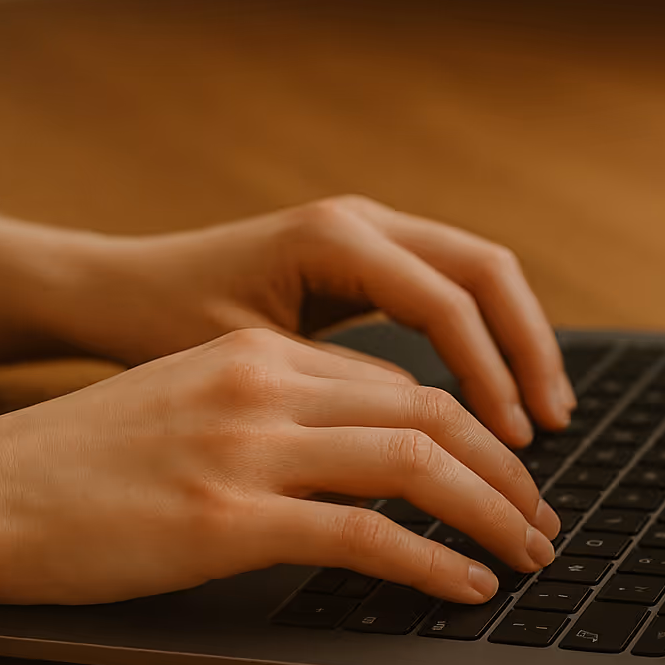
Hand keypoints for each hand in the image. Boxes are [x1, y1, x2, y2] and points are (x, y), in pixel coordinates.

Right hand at [0, 328, 559, 606]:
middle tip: (541, 516)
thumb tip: (350, 454)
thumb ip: (265, 411)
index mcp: (254, 354)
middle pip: (425, 412)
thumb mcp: (181, 403)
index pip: (395, 381)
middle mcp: (262, 385)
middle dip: (503, 467)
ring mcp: (247, 449)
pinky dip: (430, 562)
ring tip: (528, 553)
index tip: (502, 469)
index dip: (468, 427)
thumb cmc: (75, 462)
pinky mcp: (229, 518)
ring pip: (414, 463)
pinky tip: (464, 585)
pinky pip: (365, 536)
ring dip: (490, 511)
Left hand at [41, 196, 573, 446]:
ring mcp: (365, 230)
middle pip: (486, 270)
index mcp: (331, 237)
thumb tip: (419, 445)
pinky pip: (447, 287)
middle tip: (551, 427)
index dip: (489, 376)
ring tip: (543, 418)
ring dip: (516, 343)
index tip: (511, 444)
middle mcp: (359, 219)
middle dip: (529, 350)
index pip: (445, 302)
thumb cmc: (159, 326)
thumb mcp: (246, 367)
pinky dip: (481, 338)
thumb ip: (332, 394)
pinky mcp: (363, 257)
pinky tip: (493, 395)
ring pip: (477, 274)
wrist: (113, 289)